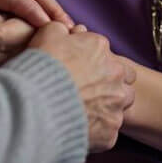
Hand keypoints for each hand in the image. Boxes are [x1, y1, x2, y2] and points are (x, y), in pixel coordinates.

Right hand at [29, 23, 135, 151]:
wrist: (37, 103)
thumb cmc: (42, 66)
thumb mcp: (47, 33)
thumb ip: (62, 29)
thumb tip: (67, 32)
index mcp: (100, 48)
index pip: (106, 52)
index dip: (93, 59)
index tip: (79, 66)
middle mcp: (115, 75)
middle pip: (124, 78)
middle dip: (111, 81)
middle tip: (88, 87)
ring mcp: (115, 105)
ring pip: (121, 105)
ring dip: (108, 105)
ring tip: (85, 109)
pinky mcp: (110, 133)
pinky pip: (108, 131)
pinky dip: (96, 129)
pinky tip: (78, 126)